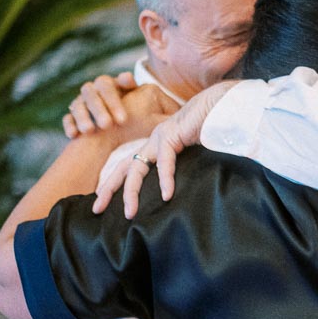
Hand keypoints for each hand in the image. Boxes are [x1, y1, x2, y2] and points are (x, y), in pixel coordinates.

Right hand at [63, 72, 140, 137]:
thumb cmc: (132, 107)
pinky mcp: (72, 115)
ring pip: (77, 105)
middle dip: (99, 110)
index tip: (123, 120)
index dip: (113, 101)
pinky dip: (69, 125)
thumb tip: (131, 80)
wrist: (116, 120)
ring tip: (89, 130)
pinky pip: (67, 118)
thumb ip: (143, 92)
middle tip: (107, 125)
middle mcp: (92, 90)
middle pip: (91, 94)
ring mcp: (80, 102)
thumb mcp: (140, 99)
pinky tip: (74, 134)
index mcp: (107, 84)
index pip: (106, 86)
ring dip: (82, 117)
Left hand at [92, 80, 236, 215]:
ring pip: (137, 168)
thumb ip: (184, 170)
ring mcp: (160, 137)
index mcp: (155, 146)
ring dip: (130, 192)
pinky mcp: (172, 135)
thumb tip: (177, 196)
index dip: (115, 184)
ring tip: (130, 213)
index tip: (104, 203)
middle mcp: (153, 141)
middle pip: (123, 168)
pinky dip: (166, 179)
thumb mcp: (193, 155)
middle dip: (108, 189)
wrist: (221, 105)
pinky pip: (165, 162)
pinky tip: (167, 196)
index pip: (129, 167)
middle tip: (96, 210)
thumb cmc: (211, 129)